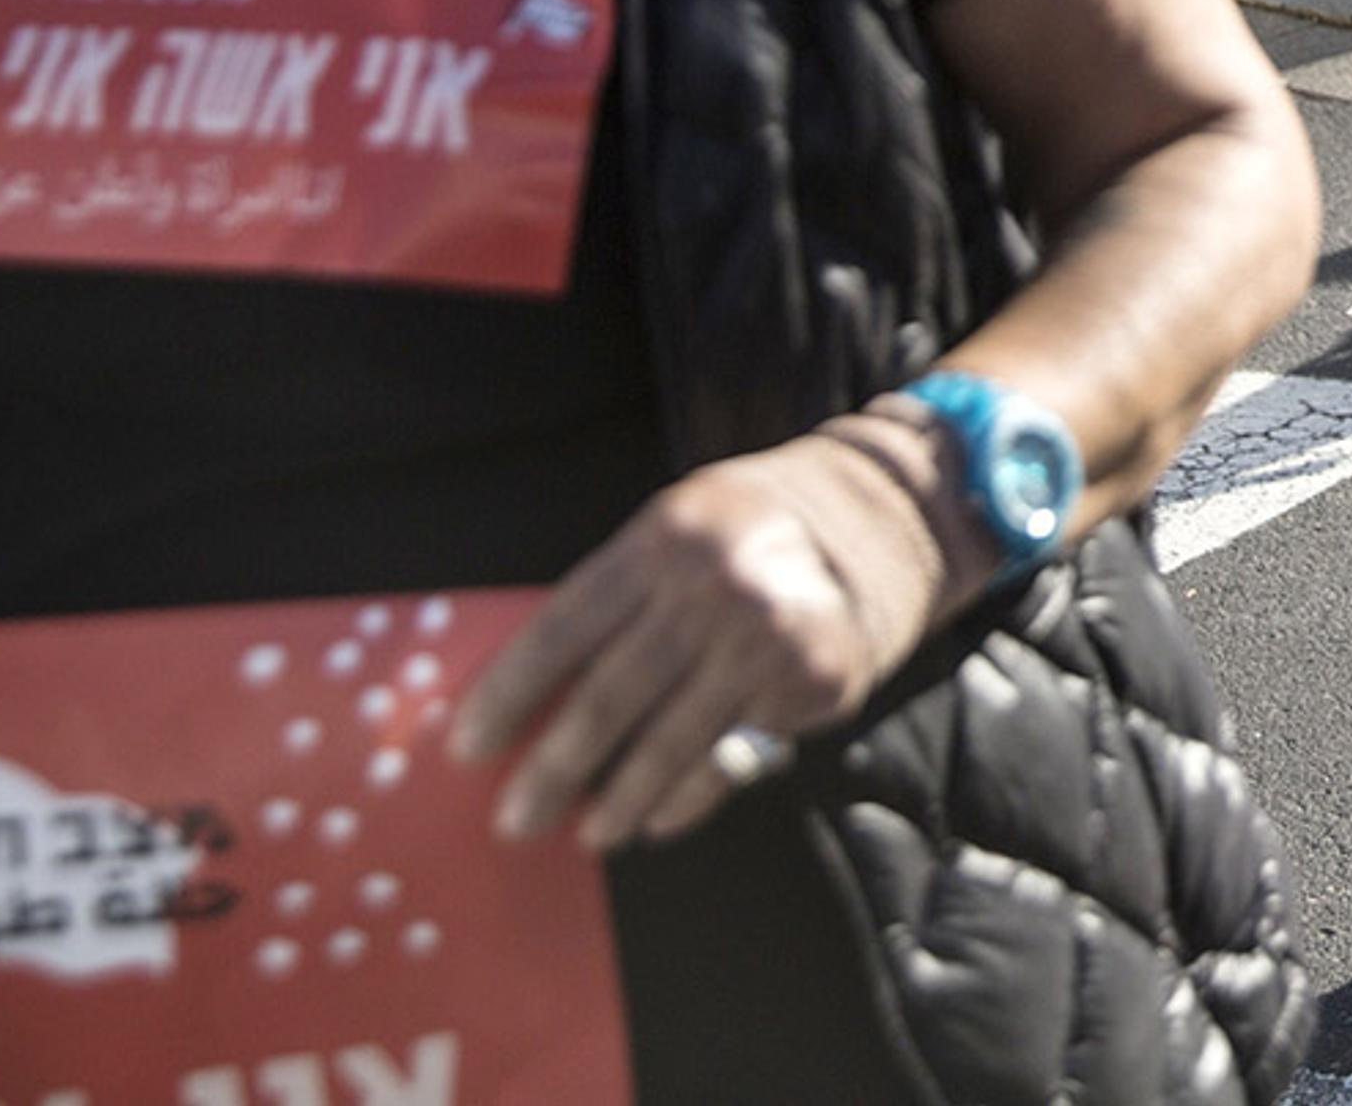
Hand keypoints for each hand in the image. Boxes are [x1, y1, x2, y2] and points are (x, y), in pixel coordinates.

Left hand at [449, 426, 965, 852]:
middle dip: (552, 769)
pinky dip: (685, 797)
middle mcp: (714, 588)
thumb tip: (524, 694)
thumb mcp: (679, 528)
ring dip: (615, 799)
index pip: (563, 629)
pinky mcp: (812, 682)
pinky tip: (654, 818)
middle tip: (514, 820)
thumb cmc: (751, 530)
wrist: (884, 518)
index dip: (509, 695)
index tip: (467, 749)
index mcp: (663, 540)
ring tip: (585, 832)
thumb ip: (617, 594)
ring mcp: (767, 639)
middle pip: (609, 698)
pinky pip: (731, 757)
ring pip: (668, 741)